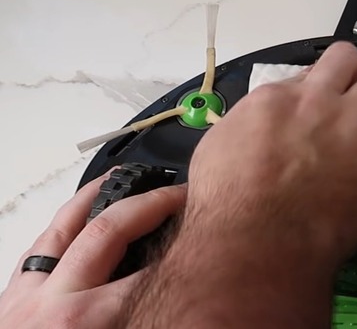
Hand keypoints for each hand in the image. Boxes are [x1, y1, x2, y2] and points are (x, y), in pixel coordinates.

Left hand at [0, 169, 185, 328]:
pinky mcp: (12, 298)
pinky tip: (79, 215)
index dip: (183, 252)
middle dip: (148, 204)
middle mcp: (54, 300)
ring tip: (122, 176)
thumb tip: (174, 303)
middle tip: (177, 194)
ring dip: (96, 196)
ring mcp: (27, 294)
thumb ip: (141, 317)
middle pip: (107, 231)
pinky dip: (64, 225)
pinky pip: (39, 248)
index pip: (149, 272)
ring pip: (63, 226)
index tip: (203, 237)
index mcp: (83, 321)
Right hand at [187, 41, 356, 267]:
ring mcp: (350, 122)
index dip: (317, 91)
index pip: (309, 73)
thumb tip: (267, 119)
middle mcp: (316, 101)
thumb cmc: (228, 210)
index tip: (319, 110)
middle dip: (352, 80)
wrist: (255, 245)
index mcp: (275, 99)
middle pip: (348, 61)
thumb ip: (251, 124)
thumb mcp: (219, 149)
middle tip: (350, 108)